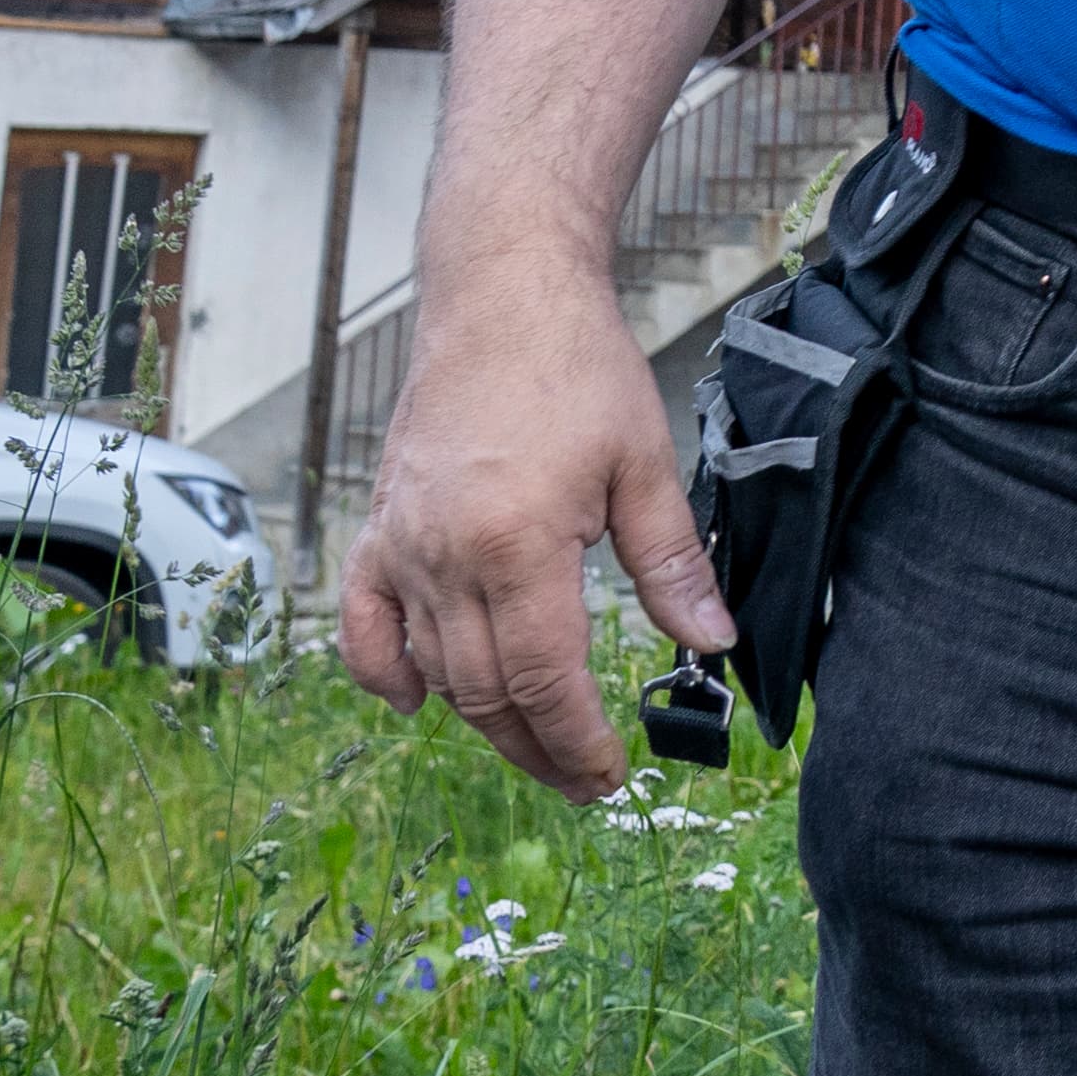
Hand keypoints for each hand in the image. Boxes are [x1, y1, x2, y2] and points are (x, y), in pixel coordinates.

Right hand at [337, 236, 733, 800]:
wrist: (501, 295)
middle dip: (536, 747)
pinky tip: (417, 702)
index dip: (577, 739)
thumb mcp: (647, 462)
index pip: (544, 680)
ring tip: (532, 748)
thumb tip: (711, 642)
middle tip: (581, 780)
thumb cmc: (578, 368)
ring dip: (480, 721)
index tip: (610, 774)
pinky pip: (365, 626)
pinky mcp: (379, 529)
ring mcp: (403, 546)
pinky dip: (385, 673)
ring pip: (433, 668)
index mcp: (517, 547)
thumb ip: (672, 562)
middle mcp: (445, 558)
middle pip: (485, 691)